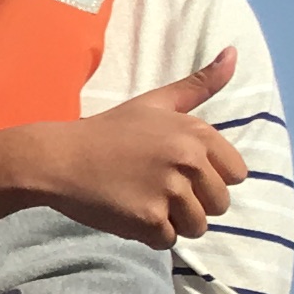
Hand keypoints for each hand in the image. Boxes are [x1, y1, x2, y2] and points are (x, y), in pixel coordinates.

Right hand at [23, 49, 245, 248]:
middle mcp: (188, 160)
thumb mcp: (155, 103)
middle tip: (154, 189)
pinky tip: (127, 213)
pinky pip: (168, 241)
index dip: (209, 178)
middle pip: (219, 204)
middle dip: (192, 204)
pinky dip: (148, 235)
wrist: (57, 158)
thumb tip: (234, 52)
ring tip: (142, 202)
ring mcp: (169, 191)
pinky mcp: (149, 219)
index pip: (237, 174)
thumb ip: (199, 84)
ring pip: (197, 227)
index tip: (177, 171)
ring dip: (172, 222)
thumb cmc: (107, 132)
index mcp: (196, 133)